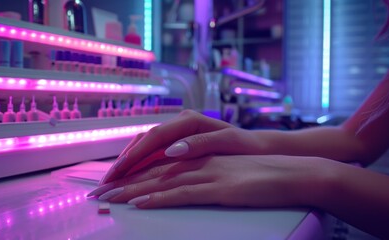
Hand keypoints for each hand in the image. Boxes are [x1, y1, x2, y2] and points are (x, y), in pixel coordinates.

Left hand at [90, 155, 330, 208]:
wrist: (291, 170)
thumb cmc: (259, 172)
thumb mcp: (226, 168)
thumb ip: (203, 171)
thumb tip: (181, 179)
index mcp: (198, 155)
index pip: (157, 162)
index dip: (131, 172)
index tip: (109, 182)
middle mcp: (198, 160)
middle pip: (152, 169)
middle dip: (122, 180)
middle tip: (96, 191)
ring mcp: (207, 172)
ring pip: (162, 180)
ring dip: (132, 190)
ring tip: (108, 199)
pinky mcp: (219, 188)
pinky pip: (184, 192)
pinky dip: (160, 198)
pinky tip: (142, 203)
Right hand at [99, 110, 263, 184]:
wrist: (256, 146)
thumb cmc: (244, 145)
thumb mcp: (227, 141)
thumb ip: (200, 143)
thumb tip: (172, 150)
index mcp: (189, 121)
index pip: (155, 137)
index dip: (134, 155)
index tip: (119, 171)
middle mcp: (179, 123)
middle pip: (144, 141)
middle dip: (124, 161)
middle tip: (107, 181)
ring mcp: (177, 132)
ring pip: (144, 146)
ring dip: (127, 162)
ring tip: (112, 179)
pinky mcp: (177, 142)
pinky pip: (152, 152)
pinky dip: (139, 163)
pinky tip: (129, 174)